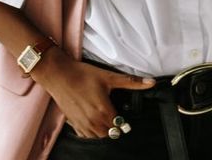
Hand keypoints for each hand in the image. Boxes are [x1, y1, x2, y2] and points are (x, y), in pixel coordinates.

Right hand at [30, 48, 153, 137]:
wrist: (59, 75)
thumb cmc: (83, 75)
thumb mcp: (109, 77)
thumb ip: (132, 82)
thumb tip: (151, 82)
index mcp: (103, 111)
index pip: (120, 126)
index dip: (125, 123)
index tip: (127, 119)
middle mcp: (93, 121)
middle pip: (110, 134)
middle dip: (115, 129)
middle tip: (117, 119)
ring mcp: (82, 124)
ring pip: (97, 137)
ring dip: (104, 132)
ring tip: (107, 122)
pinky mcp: (73, 123)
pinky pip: (85, 136)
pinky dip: (91, 133)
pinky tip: (93, 123)